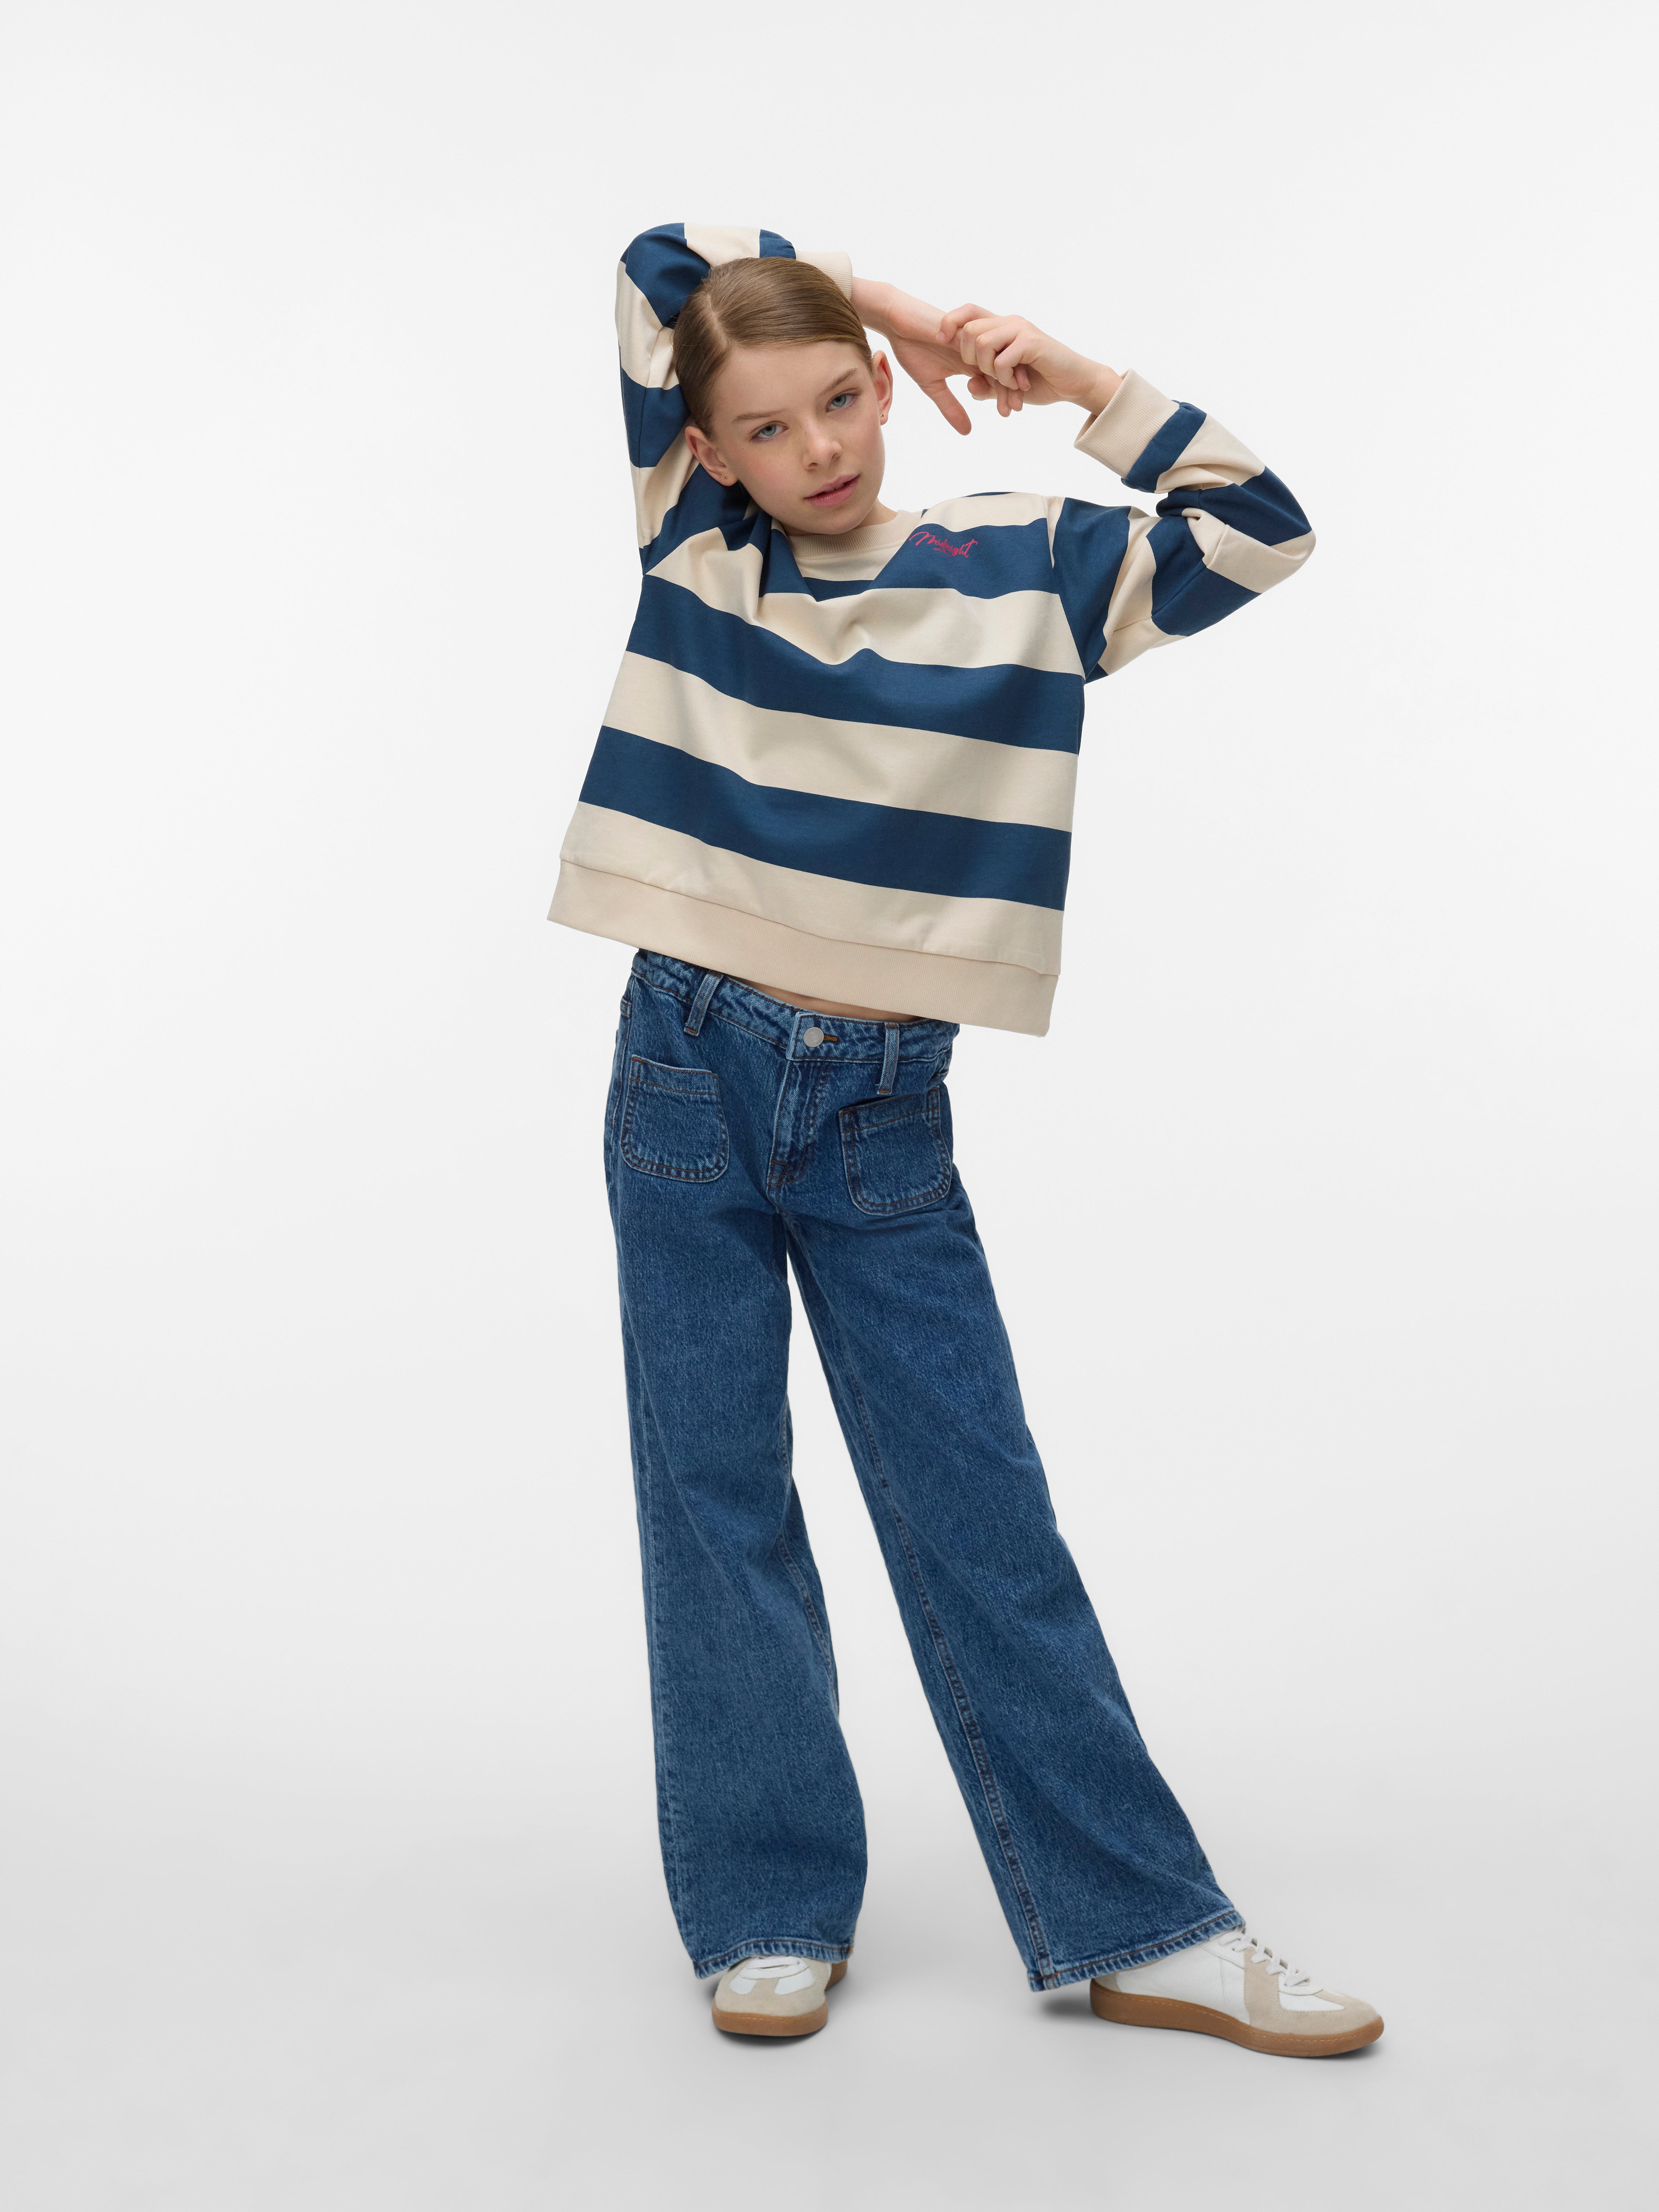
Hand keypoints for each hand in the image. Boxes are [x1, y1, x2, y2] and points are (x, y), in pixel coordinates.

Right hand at [850, 279, 1119, 432]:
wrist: (898, 320)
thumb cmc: (912, 348)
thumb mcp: (932, 386)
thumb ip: (951, 407)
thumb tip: (968, 433)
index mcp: (970, 360)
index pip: (993, 378)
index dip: (1003, 394)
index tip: (1010, 412)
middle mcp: (976, 348)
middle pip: (1001, 369)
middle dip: (1011, 390)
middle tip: (1017, 409)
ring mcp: (972, 338)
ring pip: (996, 358)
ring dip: (1005, 379)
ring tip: (1013, 397)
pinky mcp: (965, 329)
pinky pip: (983, 345)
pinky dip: (991, 360)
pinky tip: (998, 375)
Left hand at [936, 305, 1121, 418]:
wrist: (1073, 384)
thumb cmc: (1041, 383)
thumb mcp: (1006, 387)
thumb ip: (986, 386)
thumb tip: (969, 387)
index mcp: (1001, 328)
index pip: (967, 312)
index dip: (949, 323)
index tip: (941, 341)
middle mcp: (1009, 323)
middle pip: (969, 330)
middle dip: (970, 360)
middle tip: (989, 376)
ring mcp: (1021, 330)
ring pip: (982, 343)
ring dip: (989, 371)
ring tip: (1006, 383)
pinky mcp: (1031, 342)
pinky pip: (1002, 360)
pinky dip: (1005, 379)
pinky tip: (1018, 386)